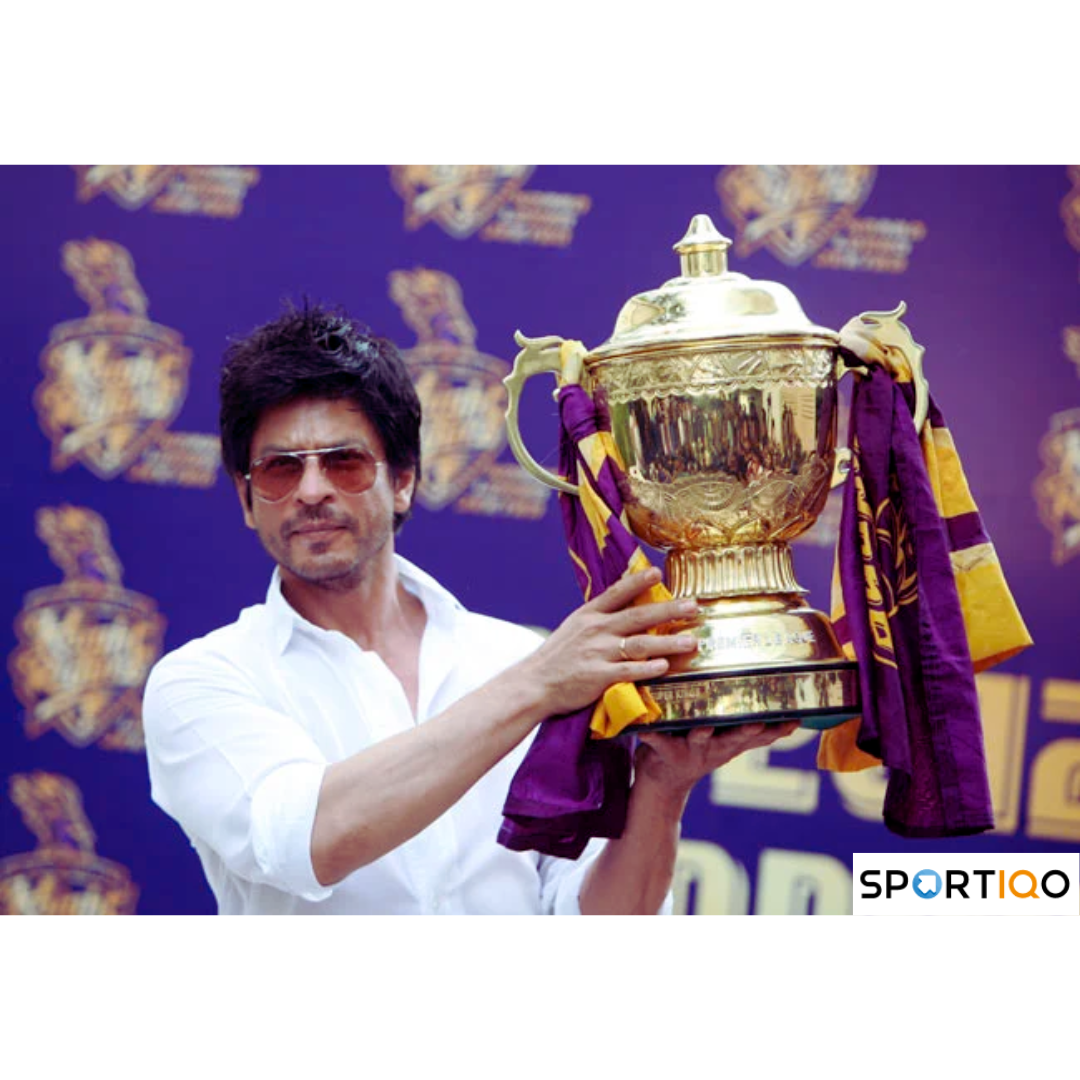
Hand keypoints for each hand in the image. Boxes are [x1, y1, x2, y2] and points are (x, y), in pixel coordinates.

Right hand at [522, 568, 698, 716]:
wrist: (535, 683)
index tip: (658, 572)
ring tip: (691, 642)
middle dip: (668, 610)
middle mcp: (595, 630)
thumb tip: (626, 606)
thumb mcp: (574, 627)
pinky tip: (665, 666)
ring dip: (668, 643)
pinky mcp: (598, 677)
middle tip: (693, 606)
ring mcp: (597, 653)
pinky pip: (629, 671)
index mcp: (589, 615)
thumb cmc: (558, 656)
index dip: (638, 581)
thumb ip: (599, 617)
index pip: (616, 592)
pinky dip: (648, 668)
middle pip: (638, 616)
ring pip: (640, 645)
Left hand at [634, 720, 800, 804]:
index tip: (794, 719)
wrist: (662, 785)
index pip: (759, 736)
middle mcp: (715, 748)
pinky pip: (657, 741)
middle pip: (735, 738)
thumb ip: (745, 730)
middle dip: (746, 731)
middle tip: (755, 723)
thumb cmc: (695, 749)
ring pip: (700, 739)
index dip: (776, 729)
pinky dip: (651, 734)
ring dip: (703, 733)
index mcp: (730, 743)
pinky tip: (644, 727)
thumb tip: (775, 706)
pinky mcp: (665, 752)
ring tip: (704, 727)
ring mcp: (691, 752)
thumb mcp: (725, 743)